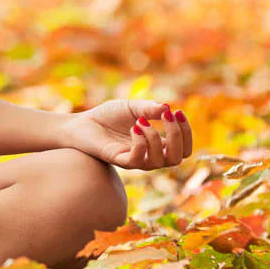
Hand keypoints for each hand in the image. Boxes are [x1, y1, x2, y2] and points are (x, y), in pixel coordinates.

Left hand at [61, 99, 192, 170]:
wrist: (82, 123)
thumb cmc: (108, 116)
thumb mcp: (132, 107)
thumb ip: (149, 108)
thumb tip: (168, 108)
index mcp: (157, 144)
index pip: (184, 148)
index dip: (187, 133)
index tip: (178, 112)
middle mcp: (149, 155)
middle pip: (178, 158)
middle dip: (178, 136)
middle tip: (167, 116)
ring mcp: (136, 160)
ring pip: (161, 161)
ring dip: (156, 137)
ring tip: (141, 121)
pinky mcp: (120, 161)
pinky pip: (138, 160)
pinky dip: (141, 142)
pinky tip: (134, 127)